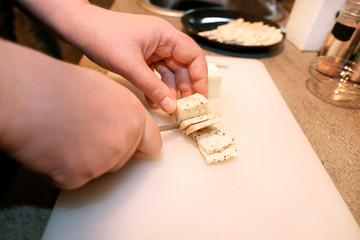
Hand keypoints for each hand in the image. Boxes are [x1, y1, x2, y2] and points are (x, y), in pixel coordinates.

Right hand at [0, 39, 161, 188]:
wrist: (27, 96)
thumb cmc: (59, 86)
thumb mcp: (106, 90)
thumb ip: (124, 113)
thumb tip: (129, 127)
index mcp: (133, 116)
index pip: (152, 144)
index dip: (141, 146)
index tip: (136, 148)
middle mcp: (124, 140)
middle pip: (125, 159)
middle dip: (109, 152)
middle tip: (84, 132)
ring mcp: (102, 161)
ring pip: (101, 169)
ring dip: (86, 160)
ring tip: (66, 134)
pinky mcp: (78, 176)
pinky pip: (77, 179)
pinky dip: (65, 169)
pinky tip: (54, 147)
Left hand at [14, 0, 207, 112]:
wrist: (79, 28)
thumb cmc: (102, 36)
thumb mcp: (130, 66)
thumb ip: (153, 87)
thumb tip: (171, 106)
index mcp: (166, 35)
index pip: (194, 56)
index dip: (200, 78)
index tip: (201, 97)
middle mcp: (163, 41)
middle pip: (184, 66)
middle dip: (185, 88)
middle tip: (186, 108)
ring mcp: (153, 49)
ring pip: (170, 73)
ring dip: (170, 91)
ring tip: (170, 108)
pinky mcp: (143, 56)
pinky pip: (156, 74)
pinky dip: (157, 88)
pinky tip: (155, 101)